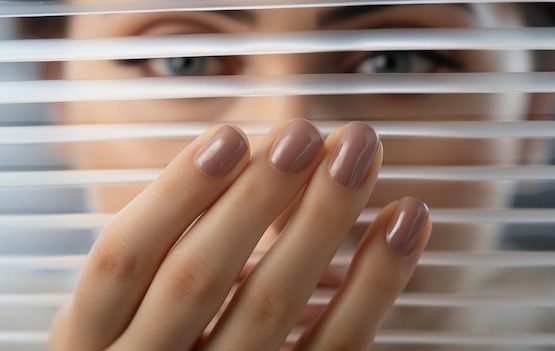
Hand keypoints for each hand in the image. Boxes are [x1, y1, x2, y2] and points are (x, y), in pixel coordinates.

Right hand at [49, 119, 430, 350]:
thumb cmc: (154, 343)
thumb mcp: (132, 307)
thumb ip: (170, 247)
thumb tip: (247, 161)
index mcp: (95, 336)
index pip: (120, 260)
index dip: (174, 192)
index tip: (228, 136)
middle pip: (199, 275)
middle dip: (255, 195)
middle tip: (305, 133)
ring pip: (272, 304)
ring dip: (322, 219)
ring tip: (357, 153)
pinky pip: (338, 344)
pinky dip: (377, 278)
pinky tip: (403, 219)